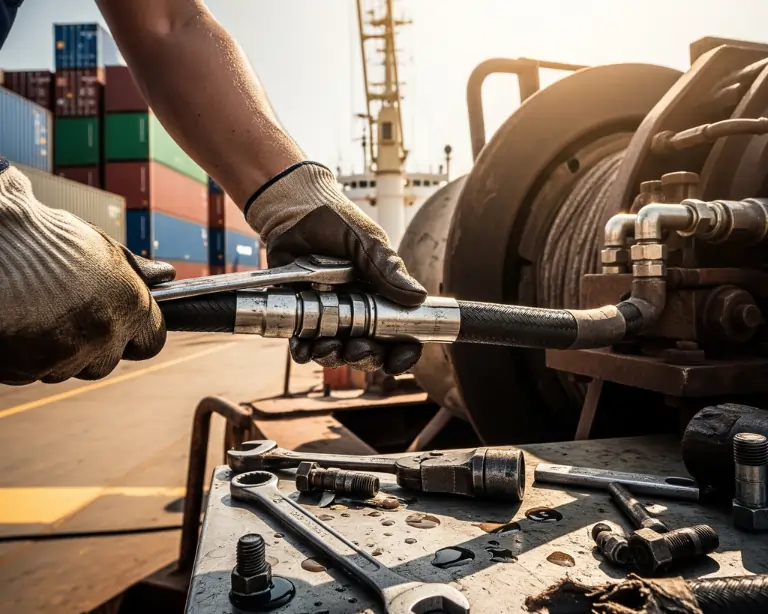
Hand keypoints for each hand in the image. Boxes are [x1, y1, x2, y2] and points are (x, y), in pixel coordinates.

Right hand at [0, 164, 175, 384]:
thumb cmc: (44, 237)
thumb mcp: (99, 246)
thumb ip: (134, 270)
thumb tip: (164, 275)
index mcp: (130, 305)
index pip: (152, 341)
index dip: (137, 335)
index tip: (123, 325)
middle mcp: (104, 334)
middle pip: (105, 363)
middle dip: (91, 347)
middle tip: (68, 316)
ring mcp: (64, 355)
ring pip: (66, 368)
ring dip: (56, 352)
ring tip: (36, 313)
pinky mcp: (26, 368)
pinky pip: (31, 372)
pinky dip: (25, 356)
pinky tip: (16, 323)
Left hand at [246, 162, 426, 373]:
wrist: (292, 210)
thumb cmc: (335, 222)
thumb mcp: (366, 241)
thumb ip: (387, 269)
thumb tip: (417, 297)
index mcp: (382, 297)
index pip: (400, 335)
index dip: (402, 353)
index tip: (398, 360)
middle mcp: (358, 312)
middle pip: (369, 351)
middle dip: (366, 358)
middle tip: (358, 348)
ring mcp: (329, 316)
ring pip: (337, 352)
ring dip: (334, 357)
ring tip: (328, 345)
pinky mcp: (300, 316)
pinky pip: (303, 345)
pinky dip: (304, 351)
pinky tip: (303, 346)